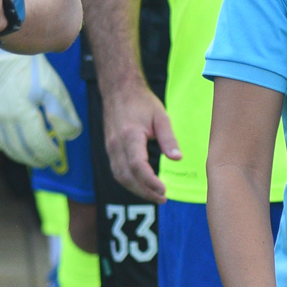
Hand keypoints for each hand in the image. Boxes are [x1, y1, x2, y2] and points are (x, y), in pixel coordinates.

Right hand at [0, 47, 81, 165]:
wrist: (12, 51)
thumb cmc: (36, 70)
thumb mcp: (55, 89)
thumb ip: (63, 115)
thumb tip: (70, 137)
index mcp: (23, 111)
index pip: (37, 144)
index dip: (48, 154)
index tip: (57, 155)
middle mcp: (5, 115)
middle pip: (21, 149)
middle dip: (35, 158)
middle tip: (46, 160)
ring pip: (5, 145)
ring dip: (19, 155)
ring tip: (32, 156)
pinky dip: (1, 144)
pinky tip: (11, 145)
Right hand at [100, 80, 179, 200]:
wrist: (118, 89)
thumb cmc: (141, 101)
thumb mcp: (160, 116)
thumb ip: (168, 139)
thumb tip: (177, 159)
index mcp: (130, 135)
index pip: (137, 165)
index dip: (150, 182)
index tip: (164, 190)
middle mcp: (116, 144)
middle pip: (127, 177)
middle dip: (145, 192)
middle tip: (163, 198)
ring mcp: (109, 147)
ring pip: (120, 177)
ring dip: (136, 190)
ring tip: (155, 195)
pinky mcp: (109, 148)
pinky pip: (117, 171)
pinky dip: (129, 182)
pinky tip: (142, 185)